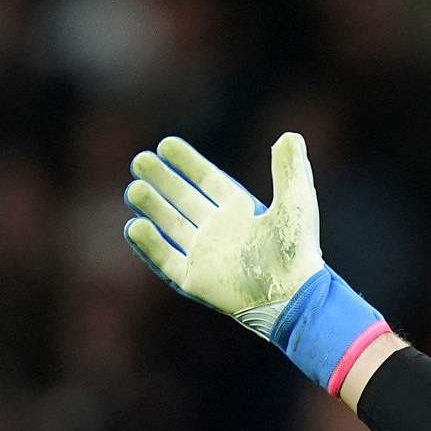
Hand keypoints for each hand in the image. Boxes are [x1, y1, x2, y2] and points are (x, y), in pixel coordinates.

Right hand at [122, 133, 388, 393]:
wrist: (291, 294)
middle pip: (184, 200)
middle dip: (162, 181)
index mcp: (242, 212)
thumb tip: (290, 135)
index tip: (166, 144)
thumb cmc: (297, 250)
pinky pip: (165, 260)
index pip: (208, 181)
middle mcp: (221, 232)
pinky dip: (149, 244)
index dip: (188, 163)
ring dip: (152, 207)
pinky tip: (134, 225)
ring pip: (171, 226)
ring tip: (133, 189)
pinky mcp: (196, 280)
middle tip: (139, 161)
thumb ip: (291, 169)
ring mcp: (207, 256)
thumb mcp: (297, 202)